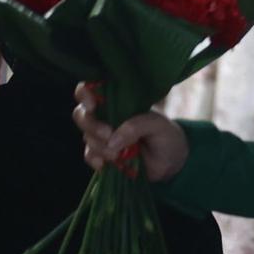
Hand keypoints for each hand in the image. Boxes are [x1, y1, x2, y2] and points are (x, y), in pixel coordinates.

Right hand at [73, 82, 188, 181]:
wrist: (172, 162)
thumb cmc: (165, 135)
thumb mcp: (157, 125)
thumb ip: (136, 126)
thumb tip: (112, 139)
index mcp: (119, 100)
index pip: (92, 89)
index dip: (85, 93)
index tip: (92, 105)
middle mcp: (107, 116)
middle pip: (81, 114)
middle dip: (91, 125)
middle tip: (108, 134)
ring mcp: (103, 136)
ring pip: (86, 136)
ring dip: (98, 146)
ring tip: (117, 154)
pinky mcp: (103, 155)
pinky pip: (89, 155)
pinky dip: (95, 159)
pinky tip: (106, 164)